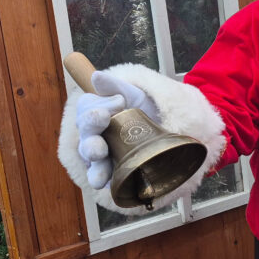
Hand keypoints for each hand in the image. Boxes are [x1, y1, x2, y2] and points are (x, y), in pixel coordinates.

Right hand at [75, 71, 159, 188]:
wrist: (173, 131)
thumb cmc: (147, 112)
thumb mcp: (136, 96)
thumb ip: (116, 87)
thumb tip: (96, 77)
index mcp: (96, 118)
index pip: (86, 110)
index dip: (97, 105)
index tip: (119, 101)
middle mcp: (95, 138)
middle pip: (85, 135)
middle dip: (91, 128)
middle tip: (102, 120)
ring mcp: (103, 159)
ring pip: (90, 160)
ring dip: (92, 156)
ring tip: (99, 154)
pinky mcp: (114, 175)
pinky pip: (103, 179)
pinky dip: (102, 179)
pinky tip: (105, 181)